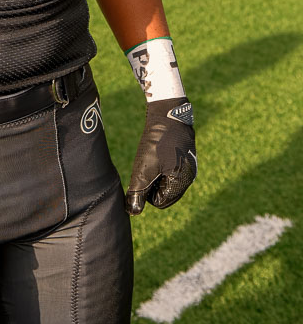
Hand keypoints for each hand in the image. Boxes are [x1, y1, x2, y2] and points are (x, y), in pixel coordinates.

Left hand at [125, 97, 196, 215]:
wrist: (167, 111)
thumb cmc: (156, 141)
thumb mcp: (143, 168)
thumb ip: (138, 191)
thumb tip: (132, 212)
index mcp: (182, 182)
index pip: (160, 201)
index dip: (146, 191)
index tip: (143, 173)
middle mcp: (190, 175)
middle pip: (165, 192)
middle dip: (152, 183)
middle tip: (147, 164)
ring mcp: (189, 164)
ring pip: (166, 180)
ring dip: (155, 173)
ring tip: (152, 156)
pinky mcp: (185, 154)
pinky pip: (170, 168)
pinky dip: (160, 164)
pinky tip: (156, 151)